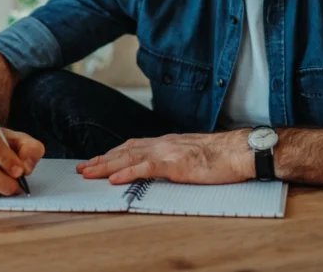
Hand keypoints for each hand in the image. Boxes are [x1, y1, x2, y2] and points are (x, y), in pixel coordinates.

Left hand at [75, 130, 253, 184]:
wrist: (240, 151)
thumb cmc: (223, 156)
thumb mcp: (194, 155)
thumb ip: (177, 159)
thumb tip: (167, 167)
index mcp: (168, 143)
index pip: (133, 146)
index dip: (113, 153)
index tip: (97, 160)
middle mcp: (163, 144)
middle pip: (125, 150)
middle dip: (101, 159)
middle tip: (82, 168)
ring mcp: (168, 152)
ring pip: (129, 157)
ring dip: (105, 166)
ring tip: (88, 173)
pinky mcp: (175, 164)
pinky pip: (145, 168)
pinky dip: (126, 173)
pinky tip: (113, 179)